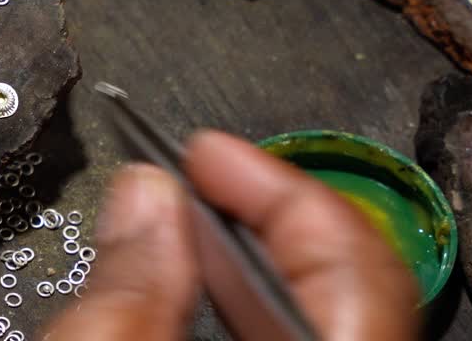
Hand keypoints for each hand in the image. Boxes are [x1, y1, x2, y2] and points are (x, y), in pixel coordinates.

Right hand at [45, 131, 419, 340]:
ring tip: (179, 217)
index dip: (271, 183)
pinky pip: (291, 337)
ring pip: (316, 310)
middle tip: (190, 168)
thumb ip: (125, 284)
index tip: (206, 149)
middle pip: (340, 275)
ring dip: (242, 254)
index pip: (346, 254)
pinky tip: (190, 288)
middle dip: (255, 208)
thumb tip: (144, 192)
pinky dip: (241, 303)